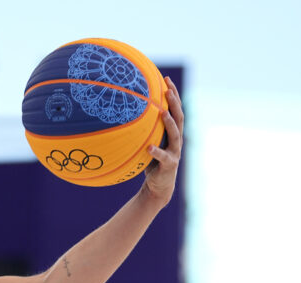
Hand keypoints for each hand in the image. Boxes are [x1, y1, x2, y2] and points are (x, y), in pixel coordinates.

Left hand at [142, 76, 183, 205]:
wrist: (158, 186)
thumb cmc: (150, 162)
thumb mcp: (146, 142)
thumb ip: (142, 130)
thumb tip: (122, 113)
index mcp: (172, 132)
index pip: (174, 109)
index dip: (172, 93)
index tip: (165, 78)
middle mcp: (176, 139)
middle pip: (179, 117)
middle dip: (174, 102)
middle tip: (167, 89)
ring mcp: (175, 152)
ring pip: (175, 134)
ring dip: (169, 122)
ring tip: (162, 112)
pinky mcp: (170, 164)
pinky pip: (163, 157)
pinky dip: (156, 152)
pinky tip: (149, 147)